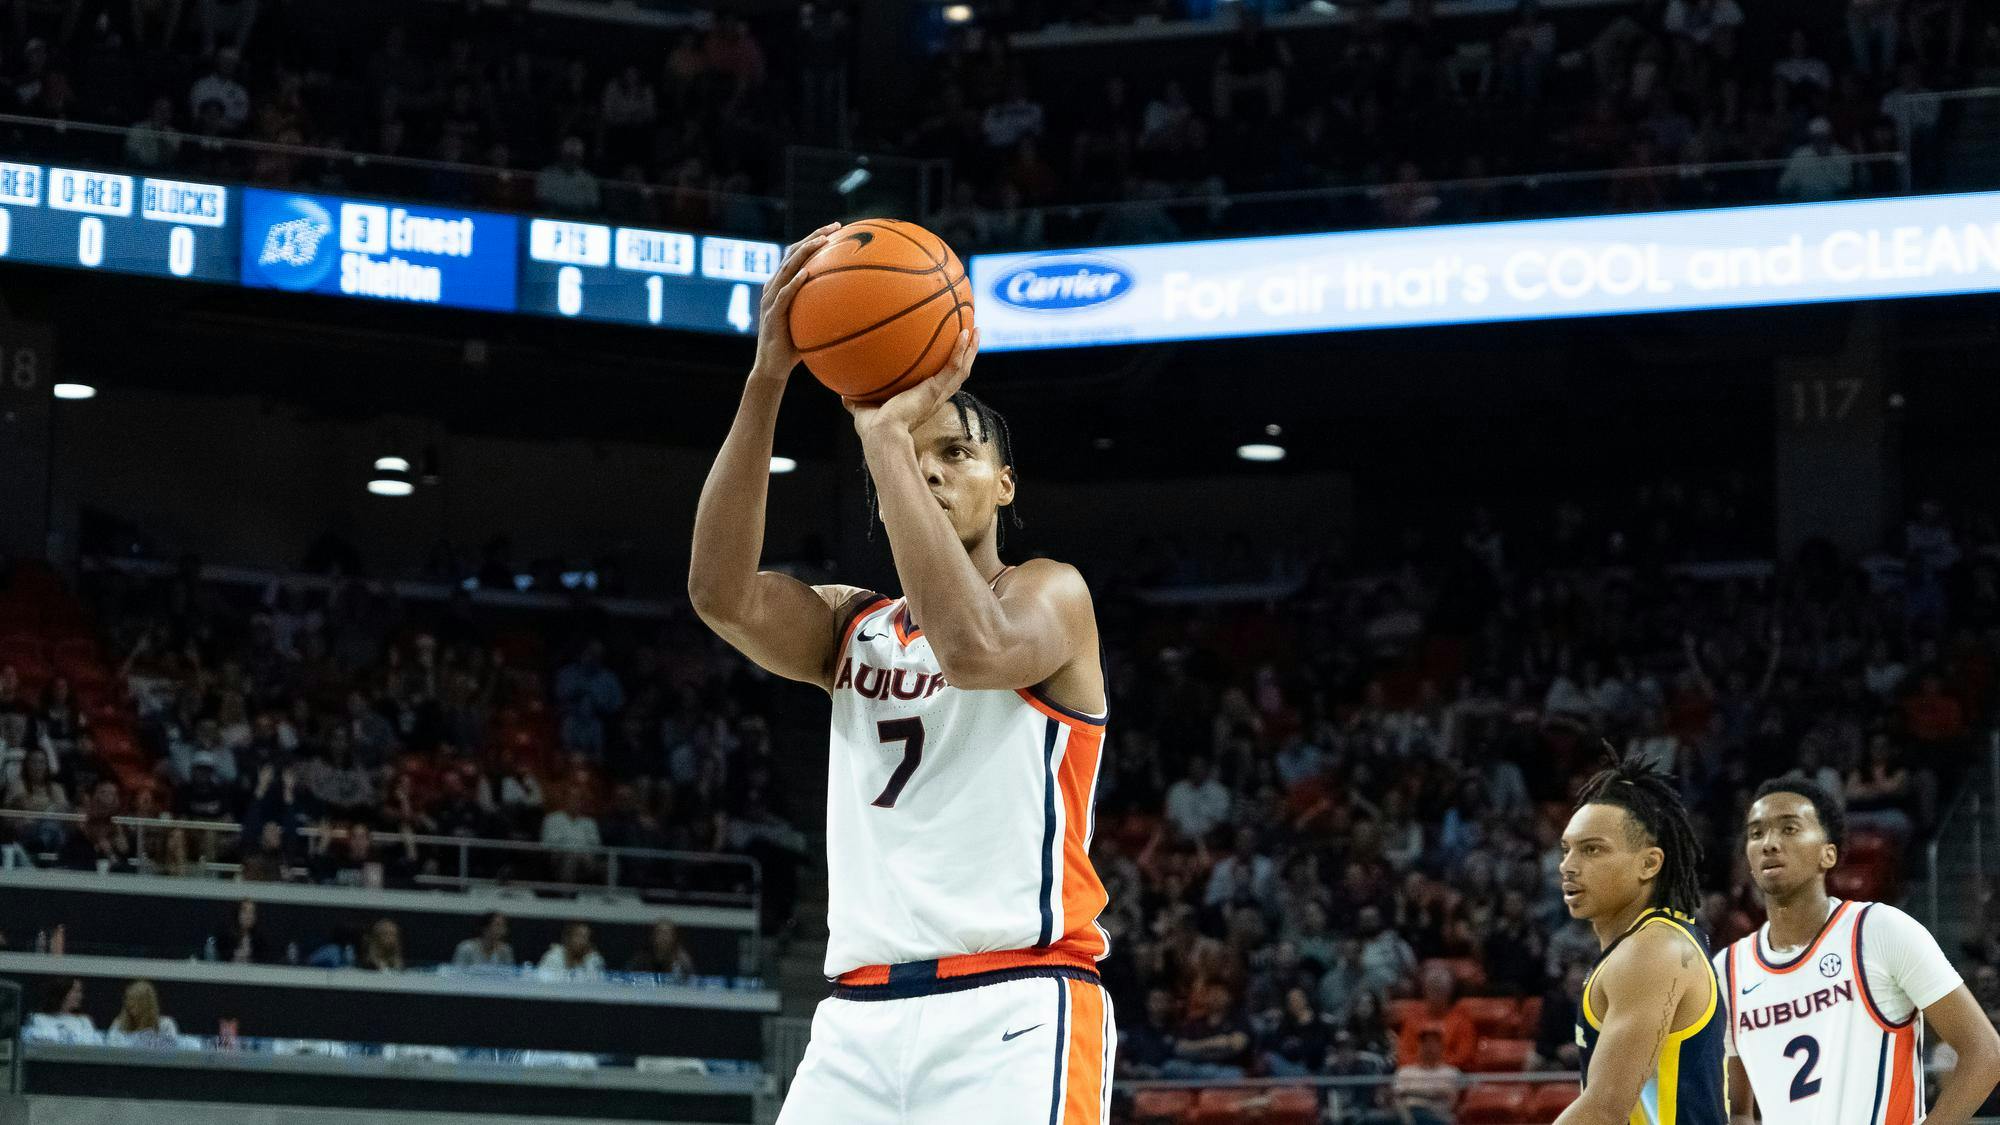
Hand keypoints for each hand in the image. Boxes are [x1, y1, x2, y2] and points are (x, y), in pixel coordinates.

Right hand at [751, 221, 841, 379]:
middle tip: (835, 227)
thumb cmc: (794, 346)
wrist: (773, 368)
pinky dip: (794, 283)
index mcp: (782, 285)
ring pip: (787, 268)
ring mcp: (771, 300)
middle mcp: (774, 287)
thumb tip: (856, 305)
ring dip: (805, 253)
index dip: (815, 238)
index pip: (798, 254)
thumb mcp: (811, 323)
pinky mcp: (771, 315)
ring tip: (822, 241)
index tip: (837, 228)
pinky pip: (783, 296)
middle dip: (814, 237)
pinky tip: (807, 273)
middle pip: (792, 253)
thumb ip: (824, 310)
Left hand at [846, 327, 978, 440]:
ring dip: (971, 349)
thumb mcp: (863, 409)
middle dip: (966, 354)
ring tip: (976, 330)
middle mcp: (935, 397)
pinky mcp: (935, 391)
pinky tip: (965, 333)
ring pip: (962, 369)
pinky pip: (954, 367)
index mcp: (922, 401)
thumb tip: (841, 392)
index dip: (946, 368)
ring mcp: (937, 394)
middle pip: (958, 373)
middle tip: (970, 334)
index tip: (947, 353)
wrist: (881, 435)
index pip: (940, 382)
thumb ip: (855, 400)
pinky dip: (961, 350)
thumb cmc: (873, 429)